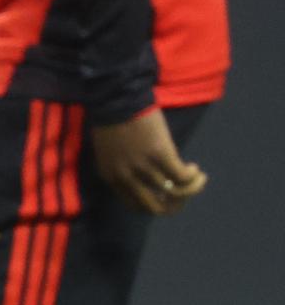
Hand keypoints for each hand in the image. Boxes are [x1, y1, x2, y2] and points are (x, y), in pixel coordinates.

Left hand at [92, 108, 206, 215]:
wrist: (115, 98)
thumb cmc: (112, 119)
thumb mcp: (109, 151)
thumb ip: (123, 168)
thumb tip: (146, 181)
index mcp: (111, 176)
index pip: (135, 205)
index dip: (154, 203)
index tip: (165, 196)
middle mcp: (127, 177)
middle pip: (156, 207)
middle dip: (174, 204)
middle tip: (184, 193)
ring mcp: (144, 167)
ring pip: (175, 193)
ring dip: (190, 188)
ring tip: (196, 177)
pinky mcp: (161, 155)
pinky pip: (183, 176)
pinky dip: (193, 177)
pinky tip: (194, 168)